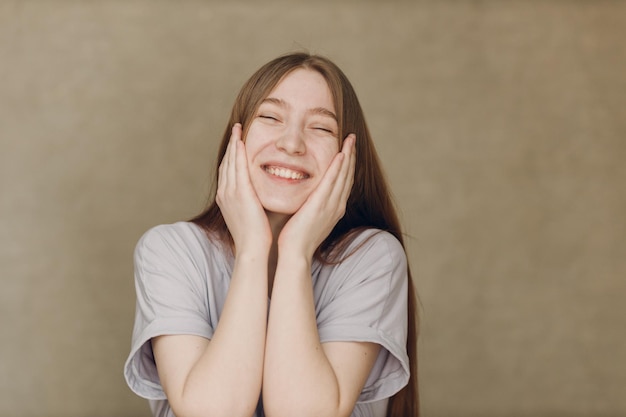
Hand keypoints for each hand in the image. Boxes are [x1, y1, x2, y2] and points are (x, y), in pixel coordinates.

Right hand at [216, 124, 271, 254]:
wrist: (253, 249)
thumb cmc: (257, 237)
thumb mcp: (251, 215)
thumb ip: (253, 202)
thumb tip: (261, 196)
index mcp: (227, 199)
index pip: (228, 171)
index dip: (232, 155)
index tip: (237, 142)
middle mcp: (224, 193)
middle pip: (227, 162)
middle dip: (231, 145)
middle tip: (236, 129)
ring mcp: (229, 192)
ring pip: (230, 161)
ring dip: (233, 143)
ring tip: (238, 128)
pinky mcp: (239, 193)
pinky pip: (237, 167)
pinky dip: (237, 153)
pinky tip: (240, 141)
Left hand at [277, 134, 355, 258]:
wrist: (294, 254)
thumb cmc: (295, 238)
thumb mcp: (307, 218)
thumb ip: (310, 205)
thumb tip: (306, 196)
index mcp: (334, 208)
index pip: (343, 182)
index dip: (347, 164)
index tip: (347, 149)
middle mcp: (337, 206)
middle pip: (347, 175)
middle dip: (351, 156)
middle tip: (352, 138)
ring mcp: (331, 206)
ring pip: (343, 175)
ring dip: (348, 156)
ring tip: (350, 139)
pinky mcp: (321, 205)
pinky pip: (332, 182)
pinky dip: (338, 167)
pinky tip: (341, 154)